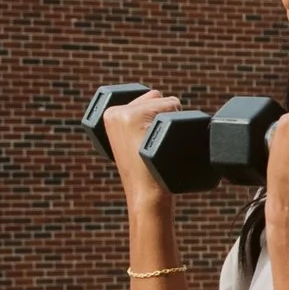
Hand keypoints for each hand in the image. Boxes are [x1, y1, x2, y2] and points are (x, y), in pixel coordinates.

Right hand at [106, 89, 179, 213]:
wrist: (145, 195)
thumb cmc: (145, 171)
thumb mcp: (133, 140)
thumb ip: (139, 116)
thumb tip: (154, 94)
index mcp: (110, 114)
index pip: (147, 98)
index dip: (154, 120)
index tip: (146, 143)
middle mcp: (114, 111)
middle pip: (156, 96)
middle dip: (163, 116)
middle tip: (152, 146)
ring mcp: (125, 114)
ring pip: (167, 101)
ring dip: (171, 120)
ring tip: (157, 146)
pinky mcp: (137, 118)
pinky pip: (172, 105)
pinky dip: (179, 121)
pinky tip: (162, 143)